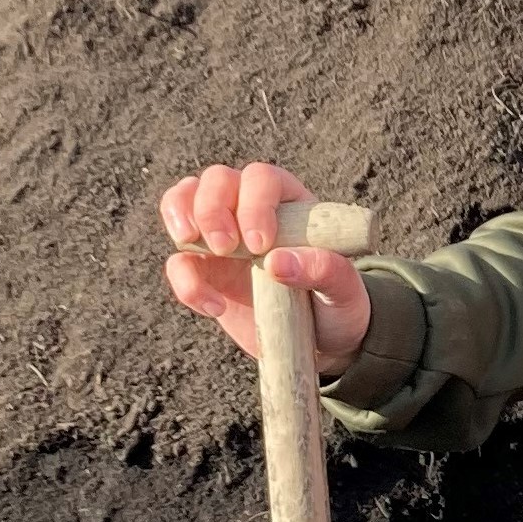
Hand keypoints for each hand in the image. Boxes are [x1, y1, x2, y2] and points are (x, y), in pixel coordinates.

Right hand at [160, 160, 371, 373]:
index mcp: (290, 204)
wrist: (322, 342)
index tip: (260, 244)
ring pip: (183, 201)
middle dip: (211, 208)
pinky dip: (184, 281)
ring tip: (192, 246)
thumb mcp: (344, 290)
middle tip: (225, 247)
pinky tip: (214, 306)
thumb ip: (325, 270)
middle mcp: (250, 210)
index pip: (262, 179)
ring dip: (179, 217)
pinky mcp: (203, 270)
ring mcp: (221, 237)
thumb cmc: (338, 304)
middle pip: (216, 180)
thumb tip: (277, 261)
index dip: (255, 204)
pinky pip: (178, 262)